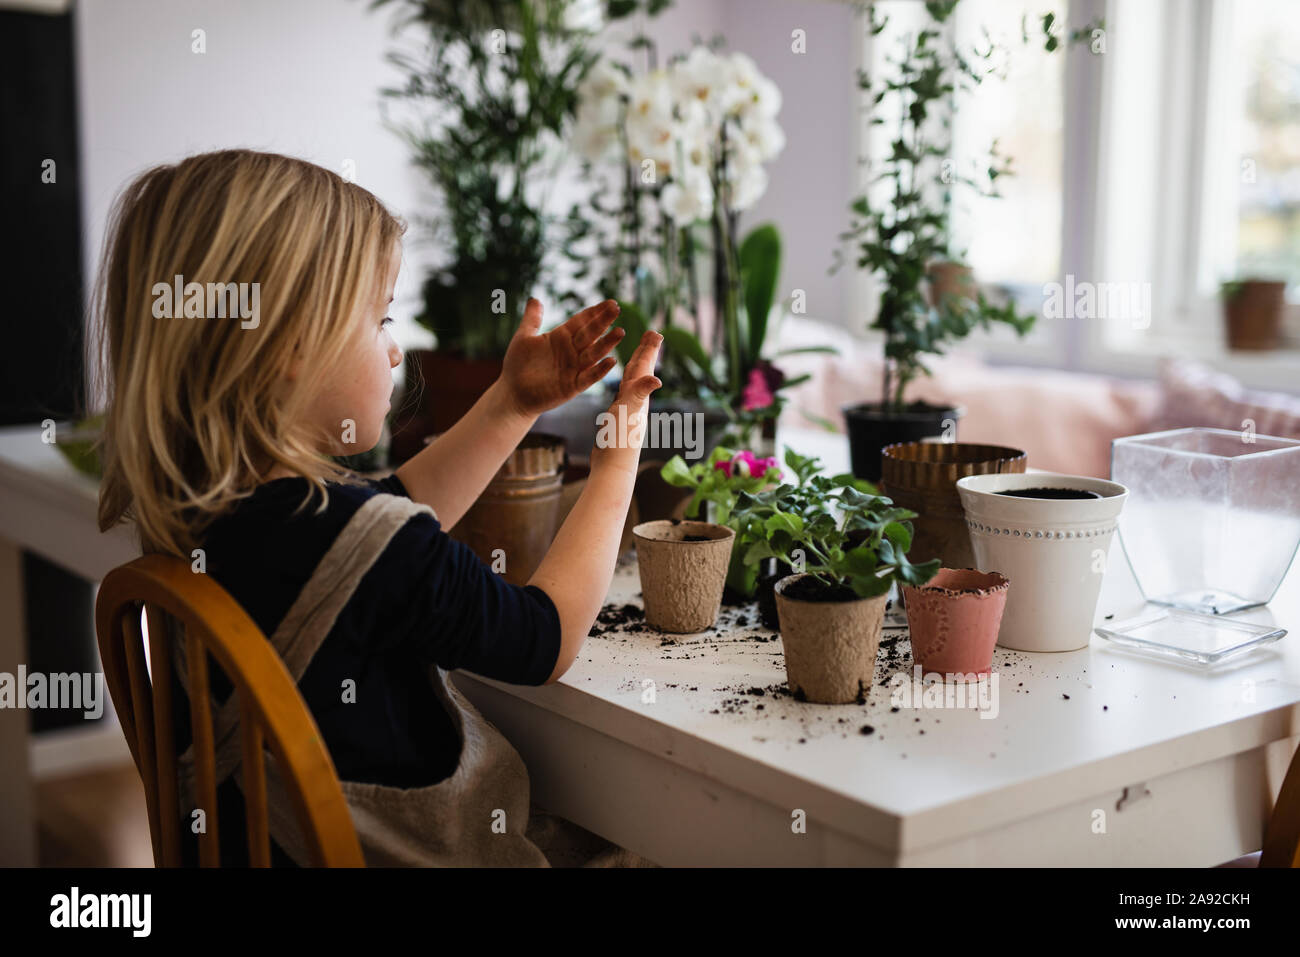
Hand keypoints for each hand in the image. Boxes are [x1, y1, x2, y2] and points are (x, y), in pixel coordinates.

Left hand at [500, 298, 624, 418]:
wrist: (513, 393)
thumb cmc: (517, 365)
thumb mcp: (524, 338)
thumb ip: (532, 319)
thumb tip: (535, 299)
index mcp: (561, 337)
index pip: (581, 321)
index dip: (594, 312)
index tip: (610, 302)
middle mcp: (571, 351)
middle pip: (590, 334)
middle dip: (603, 321)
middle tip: (616, 308)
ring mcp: (573, 368)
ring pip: (593, 353)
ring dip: (607, 344)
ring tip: (620, 332)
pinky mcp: (572, 386)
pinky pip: (589, 377)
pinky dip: (600, 370)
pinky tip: (611, 361)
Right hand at [590, 329, 663, 474]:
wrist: (613, 467)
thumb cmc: (620, 440)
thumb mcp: (629, 411)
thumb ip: (639, 392)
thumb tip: (656, 379)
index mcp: (637, 395)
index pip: (643, 366)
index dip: (649, 349)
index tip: (656, 332)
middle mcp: (635, 400)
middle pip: (641, 370)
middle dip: (646, 352)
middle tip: (653, 334)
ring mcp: (628, 409)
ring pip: (633, 382)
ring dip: (636, 366)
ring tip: (638, 355)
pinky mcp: (619, 418)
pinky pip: (622, 394)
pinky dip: (624, 385)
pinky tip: (622, 388)